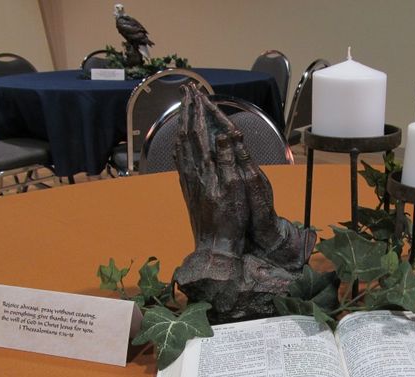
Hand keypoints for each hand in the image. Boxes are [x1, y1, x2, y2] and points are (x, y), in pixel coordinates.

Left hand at [176, 86, 247, 256]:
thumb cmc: (230, 219)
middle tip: (186, 93)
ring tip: (182, 112)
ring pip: (181, 147)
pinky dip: (180, 147)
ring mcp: (188, 181)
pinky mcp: (189, 191)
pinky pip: (180, 162)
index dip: (197, 111)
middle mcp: (193, 172)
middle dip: (186, 112)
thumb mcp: (236, 188)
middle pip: (187, 135)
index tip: (196, 93)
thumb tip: (225, 135)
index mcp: (206, 168)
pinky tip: (179, 145)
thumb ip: (229, 160)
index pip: (199, 132)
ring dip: (182, 126)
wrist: (215, 246)